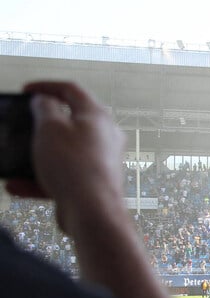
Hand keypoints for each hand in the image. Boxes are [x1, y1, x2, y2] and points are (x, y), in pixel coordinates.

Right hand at [6, 81, 125, 236]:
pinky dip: (40, 179)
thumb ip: (45, 109)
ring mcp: (101, 161)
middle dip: (44, 122)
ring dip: (38, 154)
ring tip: (16, 157)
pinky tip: (16, 185)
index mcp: (97, 116)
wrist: (93, 211)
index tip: (26, 90)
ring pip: (64, 152)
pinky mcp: (94, 183)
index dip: (46, 86)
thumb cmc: (73, 165)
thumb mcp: (50, 128)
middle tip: (25, 121)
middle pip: (71, 121)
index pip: (71, 90)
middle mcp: (105, 137)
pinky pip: (64, 176)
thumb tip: (45, 101)